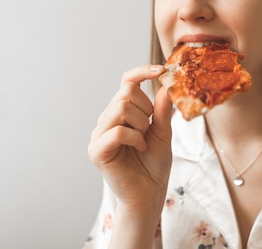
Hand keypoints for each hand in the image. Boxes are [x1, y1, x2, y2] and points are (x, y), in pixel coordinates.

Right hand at [88, 64, 172, 212]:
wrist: (148, 193)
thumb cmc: (153, 164)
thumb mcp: (163, 133)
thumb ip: (162, 111)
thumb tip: (164, 86)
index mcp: (121, 112)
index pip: (126, 82)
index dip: (142, 71)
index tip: (161, 69)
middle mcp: (107, 119)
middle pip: (125, 93)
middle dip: (145, 109)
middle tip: (150, 128)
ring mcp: (99, 134)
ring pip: (121, 108)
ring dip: (141, 124)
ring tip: (144, 141)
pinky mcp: (97, 150)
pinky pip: (117, 131)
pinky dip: (135, 138)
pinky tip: (140, 148)